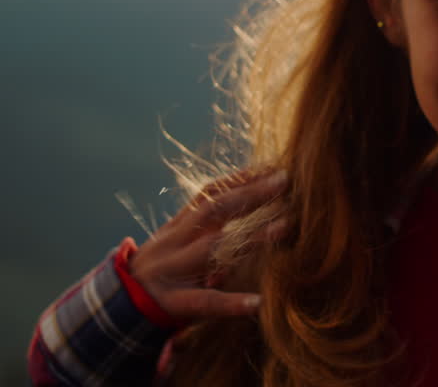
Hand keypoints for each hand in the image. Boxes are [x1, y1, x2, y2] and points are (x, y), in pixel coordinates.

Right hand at [130, 168, 288, 321]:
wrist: (119, 306)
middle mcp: (174, 243)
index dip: (240, 177)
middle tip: (286, 180)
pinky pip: (205, 302)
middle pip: (213, 212)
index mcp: (178, 227)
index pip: (209, 194)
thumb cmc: (162, 268)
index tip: (273, 165)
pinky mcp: (175, 304)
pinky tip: (258, 303)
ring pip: (213, 249)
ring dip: (252, 238)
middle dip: (250, 194)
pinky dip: (232, 303)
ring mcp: (173, 271)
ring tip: (284, 226)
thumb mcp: (178, 239)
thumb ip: (208, 222)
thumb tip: (253, 195)